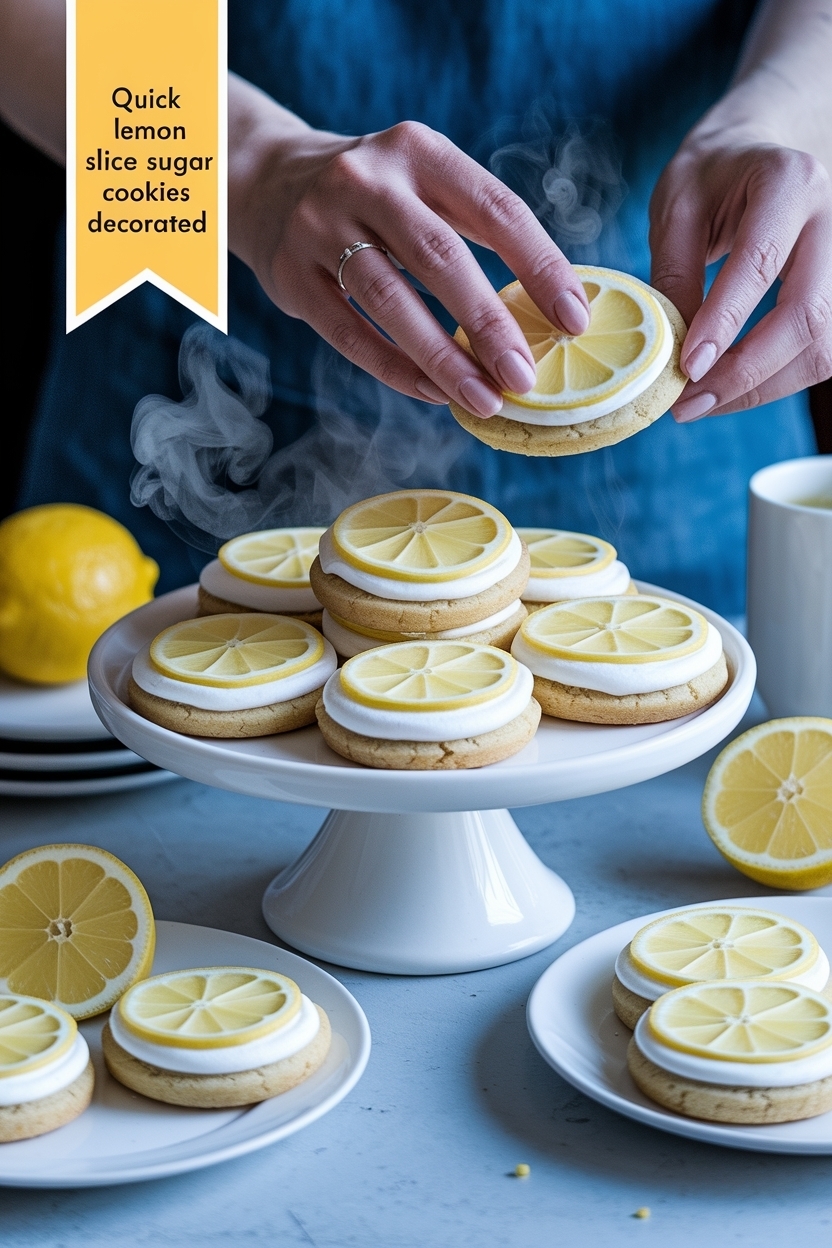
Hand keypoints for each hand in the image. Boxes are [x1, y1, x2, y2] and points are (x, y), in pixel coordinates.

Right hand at [230, 95, 589, 417]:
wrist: (267, 182)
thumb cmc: (376, 197)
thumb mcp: (425, 183)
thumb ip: (478, 228)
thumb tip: (550, 308)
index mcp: (419, 150)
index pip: (495, 208)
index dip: (540, 266)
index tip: (574, 320)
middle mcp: (367, 180)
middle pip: (440, 258)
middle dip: (489, 324)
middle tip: (524, 377)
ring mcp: (320, 225)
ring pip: (391, 301)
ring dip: (444, 358)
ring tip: (484, 399)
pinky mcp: (290, 273)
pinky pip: (349, 332)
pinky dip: (395, 368)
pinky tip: (432, 392)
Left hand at [649, 136, 831, 420]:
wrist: (762, 154)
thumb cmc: (713, 177)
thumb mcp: (676, 207)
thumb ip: (674, 273)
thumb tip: (674, 351)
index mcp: (789, 183)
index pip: (760, 262)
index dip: (724, 322)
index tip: (687, 368)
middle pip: (808, 316)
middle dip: (747, 373)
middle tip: (688, 403)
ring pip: (824, 347)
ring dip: (762, 388)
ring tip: (702, 402)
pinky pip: (822, 353)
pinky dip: (776, 381)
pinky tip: (733, 387)